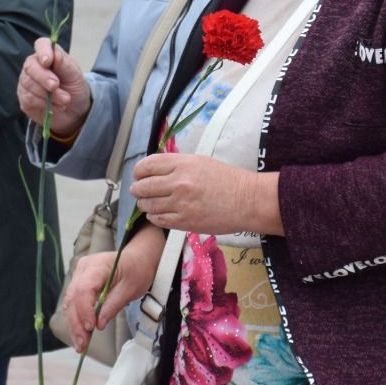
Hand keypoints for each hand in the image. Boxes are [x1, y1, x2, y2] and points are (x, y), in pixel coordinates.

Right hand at [17, 37, 90, 138]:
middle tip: (56, 86)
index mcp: (48, 55)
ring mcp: (27, 82)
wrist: (75, 110)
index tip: (48, 61)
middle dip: (44, 77)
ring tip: (64, 100)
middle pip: (30, 66)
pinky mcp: (24, 98)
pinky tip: (55, 106)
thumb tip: (55, 54)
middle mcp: (34, 66)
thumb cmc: (74, 87)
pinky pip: (29, 98)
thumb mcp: (75, 75)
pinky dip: (43, 103)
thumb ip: (64, 63)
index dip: (43, 51)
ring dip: (48, 94)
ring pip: (29, 84)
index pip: (41, 45)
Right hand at [59, 225, 164, 353]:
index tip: (91, 327)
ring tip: (80, 345)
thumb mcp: (131, 288)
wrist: (138, 258)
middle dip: (77, 323)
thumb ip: (113, 305)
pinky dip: (76, 319)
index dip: (85, 310)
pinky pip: (74, 303)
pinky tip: (80, 334)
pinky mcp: (79, 283)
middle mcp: (83, 268)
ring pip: (70, 303)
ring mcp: (79, 275)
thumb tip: (99, 324)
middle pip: (73, 298)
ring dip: (74, 325)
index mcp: (97, 265)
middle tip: (82, 344)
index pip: (84, 289)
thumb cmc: (137, 269)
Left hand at [131, 153, 280, 236]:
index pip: (147, 166)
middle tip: (139, 192)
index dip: (138, 172)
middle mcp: (178, 183)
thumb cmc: (227, 179)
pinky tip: (158, 214)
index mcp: (182, 164)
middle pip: (143, 187)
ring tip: (148, 204)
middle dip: (138, 190)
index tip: (139, 175)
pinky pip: (158, 220)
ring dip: (145, 205)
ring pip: (148, 206)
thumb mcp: (200, 162)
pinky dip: (154, 217)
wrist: (247, 201)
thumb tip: (155, 171)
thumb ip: (177, 165)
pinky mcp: (184, 222)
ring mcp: (180, 204)